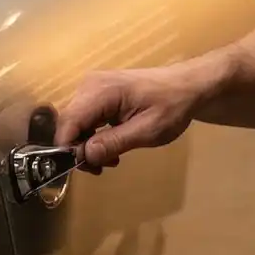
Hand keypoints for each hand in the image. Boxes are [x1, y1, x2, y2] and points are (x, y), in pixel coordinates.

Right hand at [54, 66, 201, 172]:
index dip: (68, 149)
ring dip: (88, 145)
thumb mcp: (146, 130)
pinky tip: (111, 147)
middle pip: (69, 124)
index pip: (68, 123)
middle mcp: (89, 85)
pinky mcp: (98, 93)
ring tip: (112, 159)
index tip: (86, 168)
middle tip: (103, 168)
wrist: (187, 86)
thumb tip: (84, 156)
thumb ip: (113, 143)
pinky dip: (94, 136)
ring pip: (76, 123)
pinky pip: (85, 118)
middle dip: (80, 150)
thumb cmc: (171, 107)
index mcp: (99, 91)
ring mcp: (92, 87)